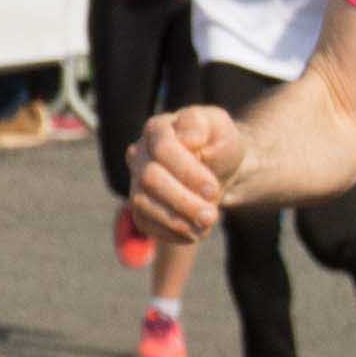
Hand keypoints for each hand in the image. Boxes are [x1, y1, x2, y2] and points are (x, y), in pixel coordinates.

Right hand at [126, 105, 242, 248]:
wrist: (219, 169)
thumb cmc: (218, 144)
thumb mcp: (219, 126)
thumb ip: (200, 124)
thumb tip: (185, 137)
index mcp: (157, 129)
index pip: (163, 149)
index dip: (187, 172)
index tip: (212, 188)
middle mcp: (140, 154)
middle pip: (149, 179)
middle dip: (182, 201)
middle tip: (211, 216)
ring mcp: (136, 182)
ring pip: (143, 204)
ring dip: (176, 220)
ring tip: (205, 224)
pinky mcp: (140, 207)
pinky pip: (145, 224)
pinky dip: (171, 232)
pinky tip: (195, 231)